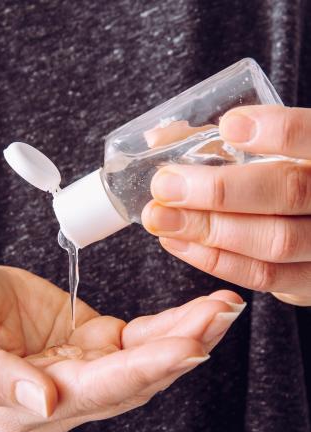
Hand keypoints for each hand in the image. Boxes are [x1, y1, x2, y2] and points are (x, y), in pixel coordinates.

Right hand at [0, 256, 243, 431]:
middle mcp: (59, 395)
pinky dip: (168, 327)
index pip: (96, 392)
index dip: (143, 370)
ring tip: (221, 308)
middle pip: (132, 380)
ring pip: (143, 363)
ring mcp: (78, 370)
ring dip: (184, 336)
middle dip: (181, 349)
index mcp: (23, 403)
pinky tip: (196, 312)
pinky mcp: (88, 343)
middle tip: (222, 316)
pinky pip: (137, 340)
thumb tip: (42, 403)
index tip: (189, 345)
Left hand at [142, 105, 310, 305]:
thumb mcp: (263, 154)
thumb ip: (217, 143)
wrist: (310, 231)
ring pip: (276, 241)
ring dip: (209, 230)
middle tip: (165, 186)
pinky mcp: (309, 282)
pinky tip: (179, 242)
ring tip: (161, 218)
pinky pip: (264, 276)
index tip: (229, 126)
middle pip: (290, 192)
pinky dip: (216, 260)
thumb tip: (159, 139)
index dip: (280, 131)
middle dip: (220, 191)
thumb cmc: (276, 181)